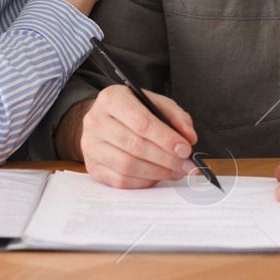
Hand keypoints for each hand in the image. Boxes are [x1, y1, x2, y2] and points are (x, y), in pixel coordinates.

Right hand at [73, 84, 198, 188]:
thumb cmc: (133, 111)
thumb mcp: (156, 103)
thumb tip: (189, 138)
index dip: (166, 139)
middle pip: (135, 146)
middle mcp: (96, 121)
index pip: (142, 123)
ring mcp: (91, 145)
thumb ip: (176, 116)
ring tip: (175, 171)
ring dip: (157, 172)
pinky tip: (157, 176)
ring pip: (127, 166)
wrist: (104, 119)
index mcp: (112, 98)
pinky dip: (143, 181)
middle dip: (166, 159)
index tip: (185, 149)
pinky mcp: (92, 166)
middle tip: (185, 165)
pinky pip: (119, 180)